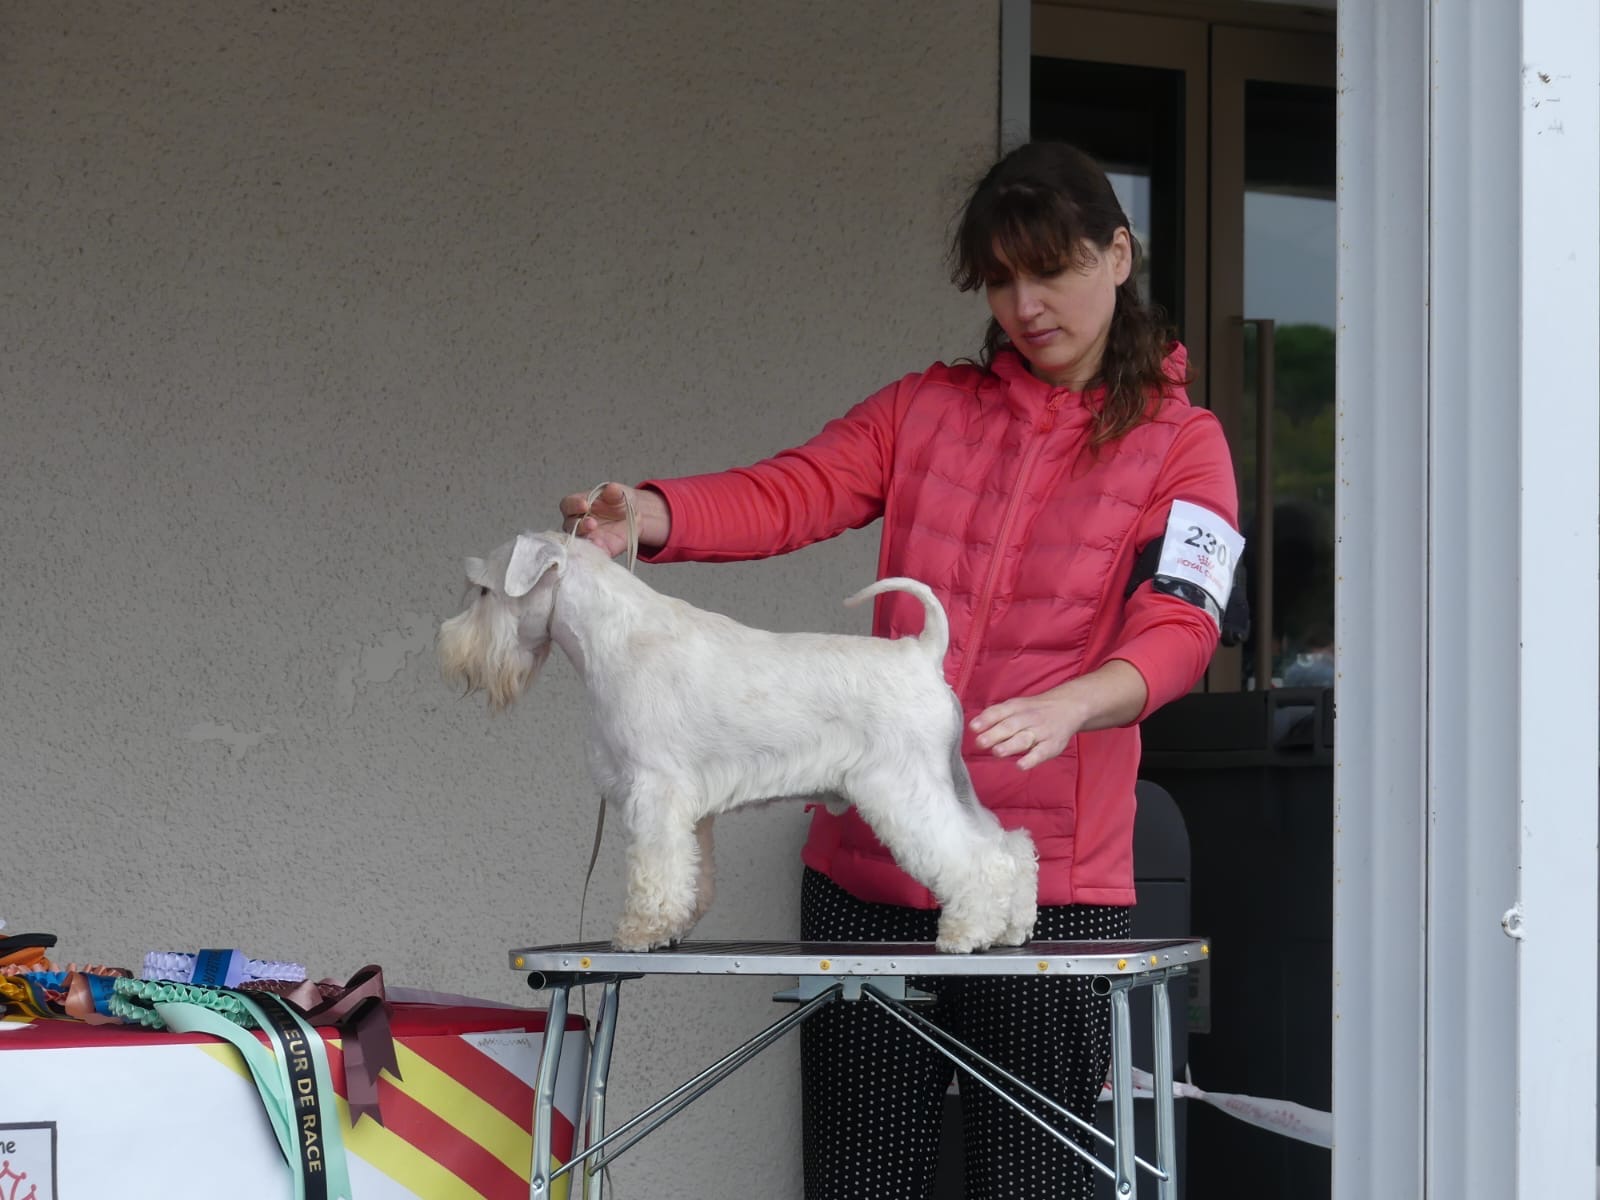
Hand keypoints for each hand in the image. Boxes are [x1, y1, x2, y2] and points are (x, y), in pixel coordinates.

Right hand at [559, 482, 669, 557]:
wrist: (635, 516)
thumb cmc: (619, 502)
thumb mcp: (620, 493)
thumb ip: (614, 492)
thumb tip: (612, 488)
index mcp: (578, 504)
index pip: (568, 505)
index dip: (574, 505)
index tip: (585, 505)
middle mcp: (578, 522)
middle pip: (569, 526)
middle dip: (580, 525)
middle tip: (592, 523)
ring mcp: (587, 537)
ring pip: (578, 542)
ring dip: (585, 542)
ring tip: (597, 541)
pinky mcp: (598, 549)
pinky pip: (593, 553)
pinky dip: (596, 553)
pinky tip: (602, 551)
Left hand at [970, 690, 1086, 770]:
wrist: (1068, 707)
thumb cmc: (1034, 710)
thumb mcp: (1015, 706)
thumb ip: (995, 716)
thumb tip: (973, 727)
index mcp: (1016, 707)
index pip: (999, 712)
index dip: (986, 719)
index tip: (973, 727)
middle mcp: (1028, 718)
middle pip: (1010, 726)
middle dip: (994, 734)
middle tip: (980, 743)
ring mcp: (1041, 732)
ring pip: (1024, 739)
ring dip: (1010, 746)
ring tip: (997, 752)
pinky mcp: (1052, 745)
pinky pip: (1041, 753)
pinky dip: (1031, 759)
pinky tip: (1020, 765)